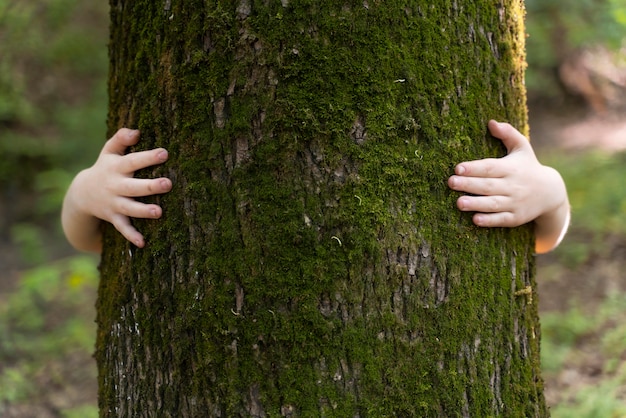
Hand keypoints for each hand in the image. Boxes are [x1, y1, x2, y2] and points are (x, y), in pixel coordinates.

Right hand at [62, 128, 171, 251]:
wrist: (81, 194)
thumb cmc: (105, 168)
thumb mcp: (109, 152)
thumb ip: (120, 139)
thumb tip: (136, 132)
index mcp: (116, 168)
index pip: (133, 161)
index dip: (148, 157)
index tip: (164, 153)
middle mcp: (115, 186)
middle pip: (133, 186)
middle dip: (150, 186)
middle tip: (168, 183)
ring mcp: (114, 203)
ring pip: (130, 208)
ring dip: (143, 211)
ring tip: (159, 212)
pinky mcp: (114, 218)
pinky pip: (122, 228)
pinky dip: (131, 235)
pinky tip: (143, 243)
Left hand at [447, 120, 568, 252]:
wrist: (551, 193)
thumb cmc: (528, 167)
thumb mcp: (522, 148)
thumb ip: (508, 134)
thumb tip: (491, 122)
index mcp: (511, 168)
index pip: (490, 167)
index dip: (474, 167)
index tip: (458, 167)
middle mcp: (513, 186)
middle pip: (488, 185)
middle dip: (469, 184)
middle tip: (451, 182)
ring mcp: (515, 203)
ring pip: (493, 204)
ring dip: (476, 204)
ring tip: (458, 203)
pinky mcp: (516, 217)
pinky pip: (501, 219)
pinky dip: (489, 220)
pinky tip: (475, 219)